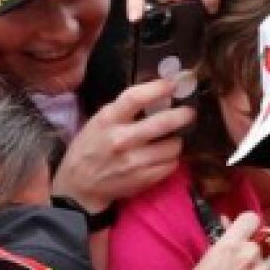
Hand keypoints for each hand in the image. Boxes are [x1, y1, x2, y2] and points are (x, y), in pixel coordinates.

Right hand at [52, 77, 194, 211]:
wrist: (80, 186)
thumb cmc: (90, 148)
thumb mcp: (99, 122)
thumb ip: (124, 110)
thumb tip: (159, 95)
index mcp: (108, 120)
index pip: (135, 98)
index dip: (158, 88)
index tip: (173, 84)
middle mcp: (122, 140)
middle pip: (163, 122)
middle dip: (183, 115)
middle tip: (189, 112)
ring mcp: (134, 162)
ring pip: (173, 146)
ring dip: (175, 141)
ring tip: (169, 140)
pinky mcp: (144, 179)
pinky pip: (171, 164)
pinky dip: (170, 159)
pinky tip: (162, 157)